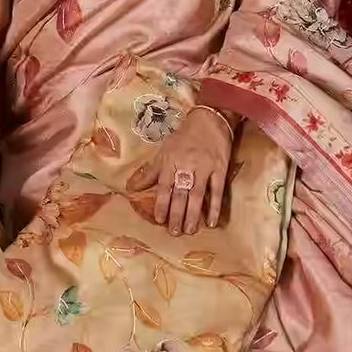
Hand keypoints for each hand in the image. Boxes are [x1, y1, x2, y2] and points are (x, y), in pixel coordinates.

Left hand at [142, 107, 234, 234]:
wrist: (209, 119)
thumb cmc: (183, 137)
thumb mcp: (164, 152)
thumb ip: (149, 172)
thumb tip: (130, 187)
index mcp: (170, 161)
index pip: (164, 186)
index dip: (161, 203)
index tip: (159, 219)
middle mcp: (186, 166)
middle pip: (180, 193)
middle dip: (177, 214)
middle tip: (175, 232)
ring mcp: (204, 168)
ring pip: (198, 194)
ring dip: (193, 214)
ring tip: (190, 230)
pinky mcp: (220, 169)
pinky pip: (218, 191)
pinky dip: (215, 207)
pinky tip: (212, 222)